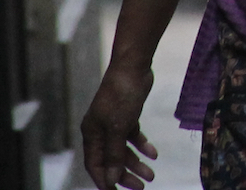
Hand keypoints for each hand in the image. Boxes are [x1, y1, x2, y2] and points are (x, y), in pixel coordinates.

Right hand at [81, 64, 159, 188]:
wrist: (133, 66)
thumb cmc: (121, 96)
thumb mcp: (118, 128)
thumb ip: (115, 155)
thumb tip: (111, 179)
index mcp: (91, 134)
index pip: (95, 165)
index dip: (105, 180)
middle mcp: (100, 130)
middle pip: (111, 160)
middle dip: (124, 174)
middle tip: (141, 187)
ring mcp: (113, 123)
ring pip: (123, 150)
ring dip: (136, 162)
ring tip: (151, 174)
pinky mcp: (127, 115)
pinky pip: (133, 137)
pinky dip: (143, 145)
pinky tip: (154, 154)